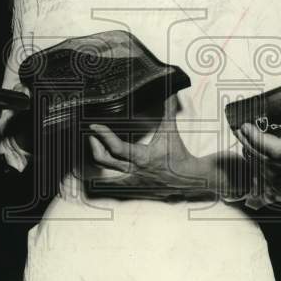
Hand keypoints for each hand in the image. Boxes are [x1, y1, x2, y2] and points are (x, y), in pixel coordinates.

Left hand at [85, 110, 206, 197]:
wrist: (188, 179)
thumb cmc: (178, 156)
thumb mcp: (171, 131)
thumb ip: (168, 110)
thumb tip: (170, 92)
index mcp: (142, 157)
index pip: (116, 147)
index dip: (103, 135)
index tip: (94, 126)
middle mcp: (133, 171)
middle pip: (104, 161)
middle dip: (94, 146)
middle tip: (92, 135)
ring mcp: (131, 181)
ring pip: (104, 176)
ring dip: (98, 160)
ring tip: (95, 147)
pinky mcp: (132, 188)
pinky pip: (112, 184)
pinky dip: (103, 176)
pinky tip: (101, 167)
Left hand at [236, 102, 280, 163]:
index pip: (277, 149)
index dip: (257, 139)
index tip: (245, 125)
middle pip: (270, 158)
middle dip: (250, 145)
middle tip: (237, 129)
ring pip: (275, 163)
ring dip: (256, 150)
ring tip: (244, 135)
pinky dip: (268, 153)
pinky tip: (261, 144)